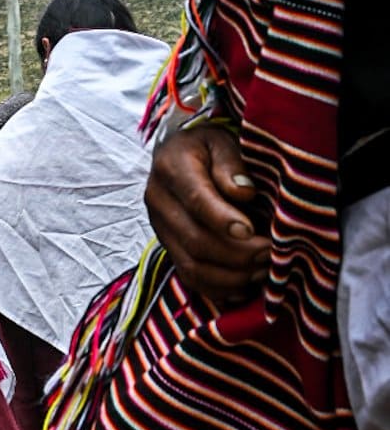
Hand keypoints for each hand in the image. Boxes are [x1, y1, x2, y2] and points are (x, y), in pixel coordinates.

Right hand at [145, 122, 270, 307]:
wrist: (181, 154)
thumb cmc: (209, 147)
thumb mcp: (222, 140)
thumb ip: (231, 163)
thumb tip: (244, 193)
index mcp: (171, 167)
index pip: (196, 200)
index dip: (225, 220)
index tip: (254, 231)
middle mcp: (158, 200)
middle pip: (196, 240)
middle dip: (238, 254)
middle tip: (271, 253)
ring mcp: (160, 228)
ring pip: (193, 266)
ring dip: (233, 275)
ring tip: (263, 269)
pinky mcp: (167, 247)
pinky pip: (190, 279)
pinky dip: (220, 288)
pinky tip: (246, 283)